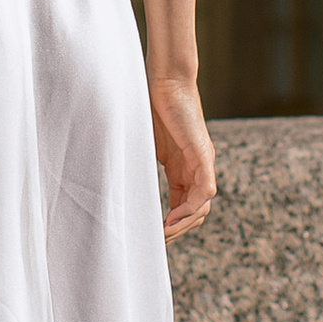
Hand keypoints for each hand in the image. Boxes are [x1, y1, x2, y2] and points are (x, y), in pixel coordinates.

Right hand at [149, 75, 214, 241]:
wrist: (166, 79)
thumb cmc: (152, 105)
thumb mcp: (146, 144)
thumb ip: (142, 164)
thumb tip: (117, 182)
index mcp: (185, 168)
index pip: (185, 205)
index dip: (172, 224)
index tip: (153, 236)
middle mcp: (198, 168)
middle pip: (196, 212)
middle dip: (178, 230)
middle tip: (157, 242)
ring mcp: (203, 162)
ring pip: (202, 206)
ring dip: (184, 224)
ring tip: (162, 234)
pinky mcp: (203, 154)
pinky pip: (205, 190)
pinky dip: (190, 208)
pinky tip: (171, 218)